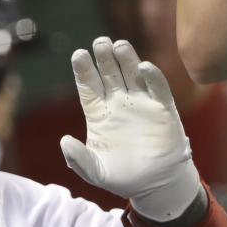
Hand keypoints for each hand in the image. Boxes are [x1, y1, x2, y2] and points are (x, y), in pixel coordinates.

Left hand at [60, 37, 200, 221]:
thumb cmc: (121, 176)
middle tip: (100, 42)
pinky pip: (158, 89)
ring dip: (126, 60)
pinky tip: (144, 67)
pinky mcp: (163, 111)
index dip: (83, 70)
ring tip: (118, 45)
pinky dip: (152, 77)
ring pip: (132, 75)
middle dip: (104, 58)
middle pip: (109, 74)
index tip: (78, 54)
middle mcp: (118, 104)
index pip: (88, 87)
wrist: (155, 185)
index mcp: (98, 113)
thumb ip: (78, 158)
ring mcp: (141, 104)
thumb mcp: (94, 171)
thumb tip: (64, 141)